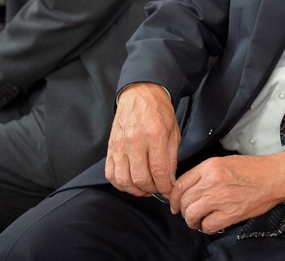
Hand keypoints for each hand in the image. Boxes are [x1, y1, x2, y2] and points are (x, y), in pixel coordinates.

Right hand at [105, 83, 179, 198]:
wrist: (140, 94)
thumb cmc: (159, 111)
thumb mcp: (174, 131)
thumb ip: (171, 157)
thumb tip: (170, 180)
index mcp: (155, 135)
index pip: (159, 171)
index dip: (165, 186)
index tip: (168, 191)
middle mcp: (135, 141)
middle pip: (140, 178)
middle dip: (152, 190)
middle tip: (158, 189)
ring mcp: (120, 145)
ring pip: (124, 180)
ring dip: (136, 190)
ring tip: (145, 188)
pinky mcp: (110, 147)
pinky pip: (111, 173)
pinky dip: (120, 183)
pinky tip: (130, 182)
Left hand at [169, 153, 284, 233]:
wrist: (276, 176)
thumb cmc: (255, 169)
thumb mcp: (226, 161)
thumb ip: (206, 172)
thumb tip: (190, 187)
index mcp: (210, 166)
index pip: (180, 184)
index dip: (174, 197)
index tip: (175, 203)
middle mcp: (212, 181)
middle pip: (184, 201)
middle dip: (183, 210)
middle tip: (189, 213)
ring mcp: (221, 197)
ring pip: (192, 214)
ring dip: (193, 221)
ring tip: (199, 221)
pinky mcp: (231, 213)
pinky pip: (208, 225)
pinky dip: (207, 227)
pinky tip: (213, 223)